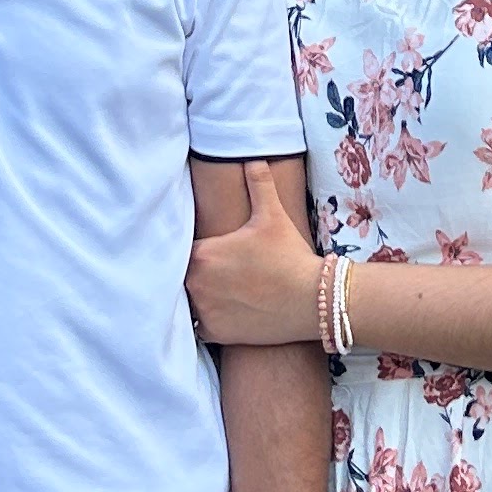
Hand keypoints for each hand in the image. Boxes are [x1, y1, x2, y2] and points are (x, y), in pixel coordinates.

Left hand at [187, 161, 326, 346]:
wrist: (310, 300)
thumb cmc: (289, 256)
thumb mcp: (273, 215)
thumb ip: (258, 184)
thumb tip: (254, 159)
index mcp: (202, 254)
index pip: (180, 249)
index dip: (191, 249)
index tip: (206, 250)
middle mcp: (196, 283)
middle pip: (181, 275)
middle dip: (192, 272)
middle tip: (213, 270)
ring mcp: (204, 310)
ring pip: (188, 301)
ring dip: (197, 296)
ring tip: (217, 291)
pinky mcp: (215, 333)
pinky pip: (198, 326)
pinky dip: (206, 320)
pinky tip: (222, 311)